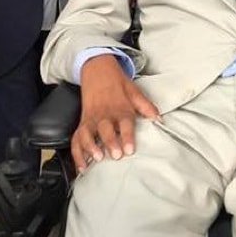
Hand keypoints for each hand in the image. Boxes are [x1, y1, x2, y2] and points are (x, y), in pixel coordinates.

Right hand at [71, 55, 158, 173]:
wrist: (98, 70)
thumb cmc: (117, 84)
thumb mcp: (134, 92)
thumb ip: (146, 106)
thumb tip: (159, 119)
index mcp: (120, 107)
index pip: (124, 122)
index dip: (127, 136)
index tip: (130, 149)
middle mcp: (104, 114)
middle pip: (105, 128)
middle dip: (109, 142)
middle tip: (115, 155)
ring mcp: (91, 118)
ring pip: (87, 133)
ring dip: (90, 146)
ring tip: (97, 158)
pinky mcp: (82, 123)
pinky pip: (76, 138)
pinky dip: (77, 153)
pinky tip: (82, 166)